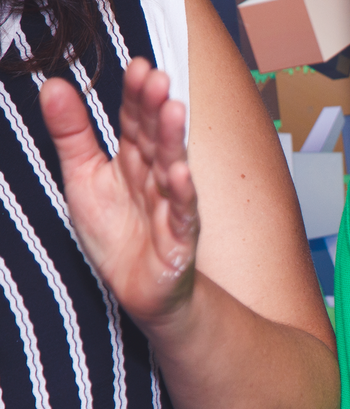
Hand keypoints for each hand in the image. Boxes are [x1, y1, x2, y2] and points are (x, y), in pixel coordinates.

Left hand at [40, 57, 197, 326]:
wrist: (139, 288)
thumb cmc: (117, 234)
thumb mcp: (83, 178)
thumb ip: (72, 134)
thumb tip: (55, 86)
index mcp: (132, 160)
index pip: (135, 121)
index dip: (135, 96)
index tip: (138, 67)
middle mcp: (154, 178)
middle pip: (156, 138)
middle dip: (156, 109)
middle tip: (157, 79)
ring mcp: (170, 206)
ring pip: (173, 169)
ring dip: (175, 141)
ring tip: (173, 111)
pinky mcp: (178, 239)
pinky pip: (181, 214)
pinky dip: (182, 195)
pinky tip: (179, 174)